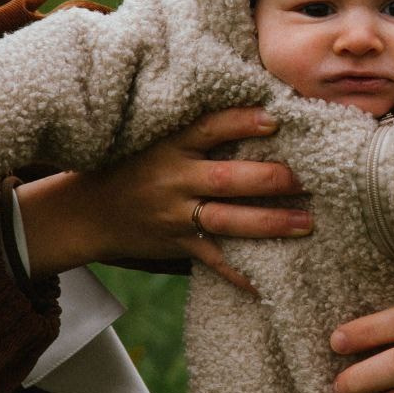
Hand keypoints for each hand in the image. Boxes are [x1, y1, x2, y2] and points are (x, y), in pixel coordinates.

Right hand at [18, 106, 310, 287]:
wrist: (85, 211)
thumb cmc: (132, 164)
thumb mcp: (155, 137)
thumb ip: (198, 128)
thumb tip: (257, 110)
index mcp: (170, 144)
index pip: (210, 127)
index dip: (242, 122)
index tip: (276, 119)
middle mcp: (174, 178)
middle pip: (227, 179)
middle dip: (270, 179)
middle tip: (309, 177)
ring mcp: (174, 214)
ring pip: (227, 220)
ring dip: (269, 224)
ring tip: (306, 223)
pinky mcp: (175, 243)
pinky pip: (212, 260)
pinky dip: (238, 273)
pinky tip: (267, 282)